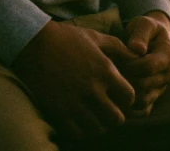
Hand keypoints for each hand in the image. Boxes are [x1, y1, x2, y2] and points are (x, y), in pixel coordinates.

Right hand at [12, 19, 136, 142]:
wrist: (32, 43)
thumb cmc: (65, 37)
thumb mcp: (94, 37)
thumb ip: (118, 47)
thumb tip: (137, 55)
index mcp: (104, 71)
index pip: (129, 97)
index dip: (126, 98)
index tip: (117, 95)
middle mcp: (93, 89)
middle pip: (116, 118)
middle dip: (114, 114)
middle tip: (105, 107)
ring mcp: (75, 103)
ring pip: (99, 129)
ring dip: (98, 124)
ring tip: (91, 114)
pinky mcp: (59, 112)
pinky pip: (78, 133)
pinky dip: (81, 129)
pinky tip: (77, 118)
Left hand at [122, 11, 169, 117]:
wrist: (151, 37)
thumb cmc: (145, 29)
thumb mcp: (144, 24)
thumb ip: (141, 35)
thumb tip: (137, 49)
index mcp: (169, 56)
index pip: (149, 66)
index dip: (130, 64)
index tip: (118, 57)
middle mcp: (168, 74)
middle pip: (144, 85)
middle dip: (125, 77)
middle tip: (111, 70)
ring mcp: (162, 88)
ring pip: (143, 100)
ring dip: (124, 92)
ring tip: (112, 80)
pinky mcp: (154, 97)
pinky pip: (143, 110)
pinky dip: (129, 107)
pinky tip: (115, 96)